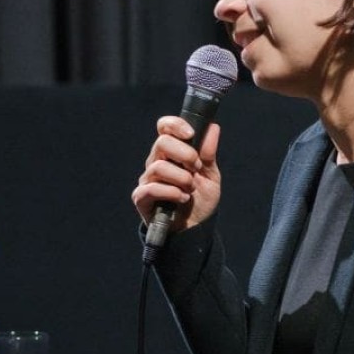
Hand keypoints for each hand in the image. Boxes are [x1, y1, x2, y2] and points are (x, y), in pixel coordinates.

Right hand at [131, 117, 221, 232]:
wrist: (196, 228)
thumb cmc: (200, 200)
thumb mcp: (211, 175)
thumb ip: (208, 153)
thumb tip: (212, 127)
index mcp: (171, 152)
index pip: (164, 127)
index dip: (175, 125)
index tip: (191, 134)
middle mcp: (156, 162)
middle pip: (162, 143)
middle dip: (185, 154)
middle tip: (196, 169)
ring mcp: (147, 180)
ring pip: (158, 166)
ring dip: (181, 178)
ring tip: (190, 190)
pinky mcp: (141, 197)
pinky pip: (151, 188)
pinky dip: (171, 193)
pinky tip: (182, 199)